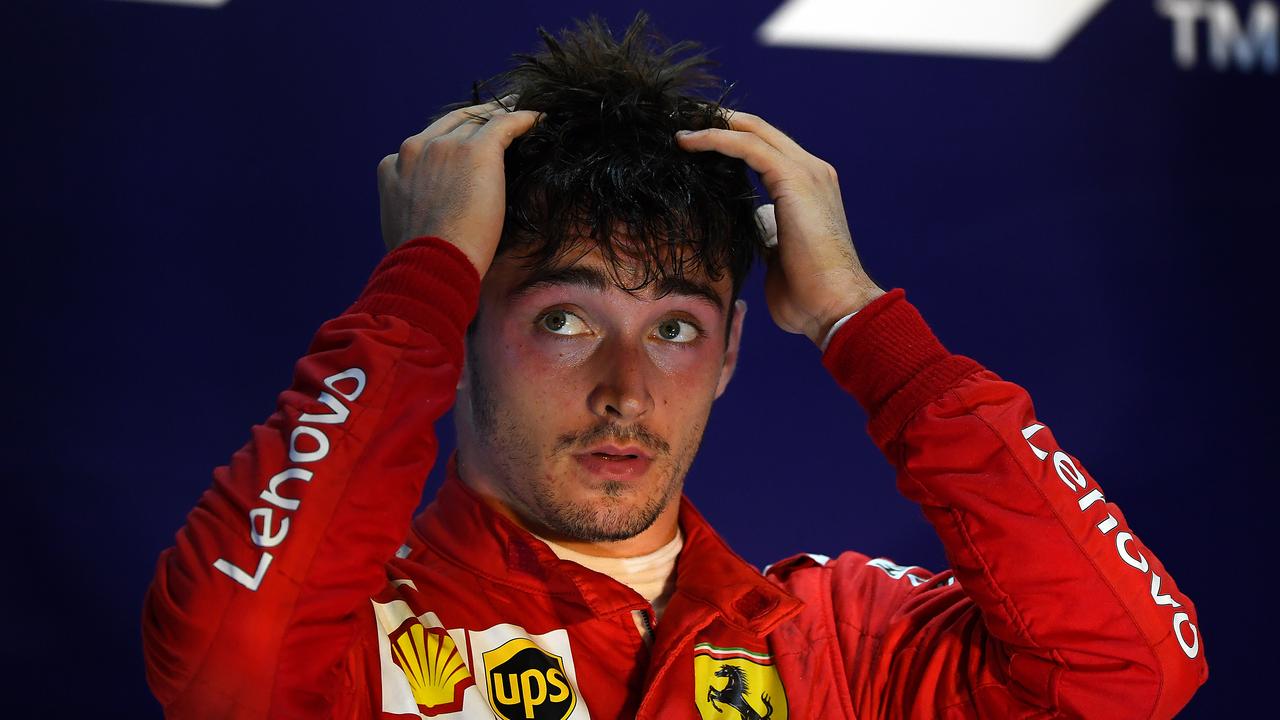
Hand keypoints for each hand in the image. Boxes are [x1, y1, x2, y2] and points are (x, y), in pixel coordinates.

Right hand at [377, 96, 541, 276]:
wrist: (432, 264)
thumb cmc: (422, 259)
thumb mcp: (401, 225)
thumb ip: (412, 205)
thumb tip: (426, 213)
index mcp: (395, 165)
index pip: (428, 141)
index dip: (451, 139)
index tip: (466, 143)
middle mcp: (418, 148)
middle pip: (454, 123)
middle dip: (478, 119)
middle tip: (498, 118)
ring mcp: (446, 146)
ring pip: (480, 120)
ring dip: (501, 115)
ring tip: (521, 116)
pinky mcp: (477, 150)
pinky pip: (505, 123)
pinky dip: (524, 118)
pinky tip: (538, 118)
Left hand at [675, 112, 884, 345]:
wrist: (833, 306)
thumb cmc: (806, 293)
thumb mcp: (780, 255)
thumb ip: (770, 233)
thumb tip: (756, 226)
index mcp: (810, 188)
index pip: (766, 149)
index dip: (730, 138)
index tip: (694, 140)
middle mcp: (812, 172)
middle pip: (759, 130)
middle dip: (717, 121)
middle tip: (680, 120)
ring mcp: (807, 172)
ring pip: (752, 131)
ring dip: (711, 125)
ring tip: (678, 127)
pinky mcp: (794, 178)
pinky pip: (746, 147)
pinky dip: (715, 139)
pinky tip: (687, 143)